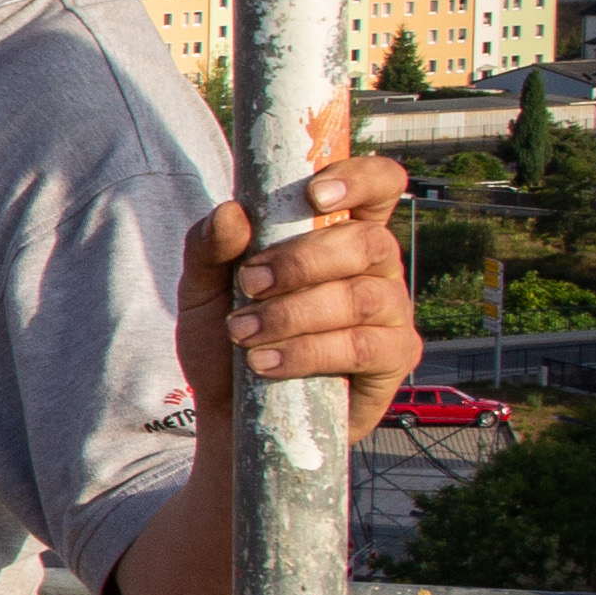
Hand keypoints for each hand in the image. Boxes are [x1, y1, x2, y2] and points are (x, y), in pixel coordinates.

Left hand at [183, 113, 423, 436]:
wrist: (230, 415)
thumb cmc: (227, 341)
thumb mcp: (201, 291)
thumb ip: (209, 248)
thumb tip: (232, 212)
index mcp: (339, 235)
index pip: (378, 187)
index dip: (360, 179)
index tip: (314, 195)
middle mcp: (375, 268)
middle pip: (367, 241)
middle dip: (302, 260)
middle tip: (249, 284)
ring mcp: (391, 313)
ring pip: (363, 296)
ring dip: (295, 313)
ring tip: (244, 332)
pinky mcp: (394, 359)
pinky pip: (364, 346)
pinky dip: (308, 351)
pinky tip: (266, 362)